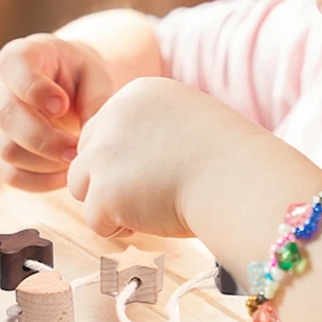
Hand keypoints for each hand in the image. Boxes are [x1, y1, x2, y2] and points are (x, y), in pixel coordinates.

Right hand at [0, 34, 114, 190]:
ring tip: (74, 161)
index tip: (62, 105)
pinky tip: (63, 174)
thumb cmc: (78, 75)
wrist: (66, 86)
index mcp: (18, 57)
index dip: (35, 90)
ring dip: (43, 163)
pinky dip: (38, 181)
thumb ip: (94, 99)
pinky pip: (9, 174)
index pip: (14, 70)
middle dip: (43, 139)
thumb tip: (88, 137)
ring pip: (5, 150)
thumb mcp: (92, 74)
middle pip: (6, 117)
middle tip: (75, 150)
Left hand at [67, 76, 258, 237]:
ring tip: (145, 209)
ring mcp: (104, 153)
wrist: (240, 179)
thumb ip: (153, 127)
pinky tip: (148, 222)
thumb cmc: (228, 157)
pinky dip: (116, 228)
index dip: (124, 155)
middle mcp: (113, 115)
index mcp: (137, 93)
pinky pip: (93, 219)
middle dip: (107, 177)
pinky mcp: (103, 191)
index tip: (151, 170)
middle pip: (86, 152)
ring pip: (80, 184)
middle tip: (144, 194)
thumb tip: (128, 159)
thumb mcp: (187, 119)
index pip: (106, 126)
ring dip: (107, 201)